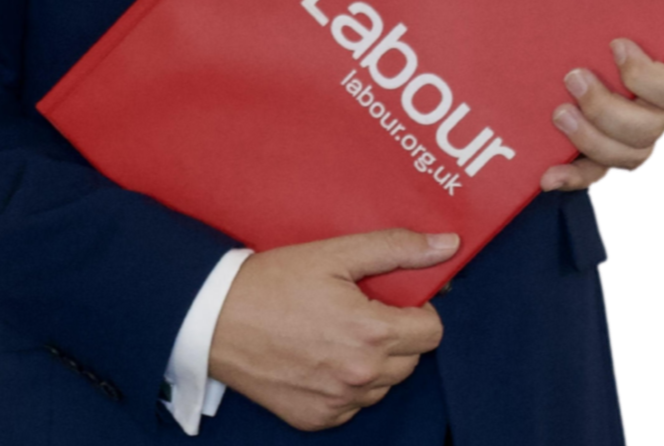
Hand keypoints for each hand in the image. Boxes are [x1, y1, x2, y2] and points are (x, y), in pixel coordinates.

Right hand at [207, 228, 457, 431]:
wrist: (216, 320)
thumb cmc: (274, 281)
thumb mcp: (335, 253)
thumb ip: (395, 248)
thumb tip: (447, 245)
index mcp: (371, 334)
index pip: (432, 332)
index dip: (419, 310)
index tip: (393, 298)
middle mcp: (360, 376)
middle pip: (411, 359)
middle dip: (397, 334)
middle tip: (362, 309)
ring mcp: (339, 402)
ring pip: (383, 384)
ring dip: (374, 360)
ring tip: (338, 330)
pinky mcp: (317, 418)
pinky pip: (353, 403)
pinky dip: (347, 383)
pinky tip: (321, 354)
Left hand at [540, 0, 663, 193]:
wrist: (604, 36)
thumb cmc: (628, 15)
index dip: (648, 75)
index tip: (616, 45)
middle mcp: (657, 112)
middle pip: (649, 130)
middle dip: (610, 110)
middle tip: (574, 78)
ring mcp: (630, 135)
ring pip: (626, 155)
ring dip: (592, 140)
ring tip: (558, 113)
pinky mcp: (600, 150)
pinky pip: (593, 174)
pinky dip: (573, 177)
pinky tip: (547, 172)